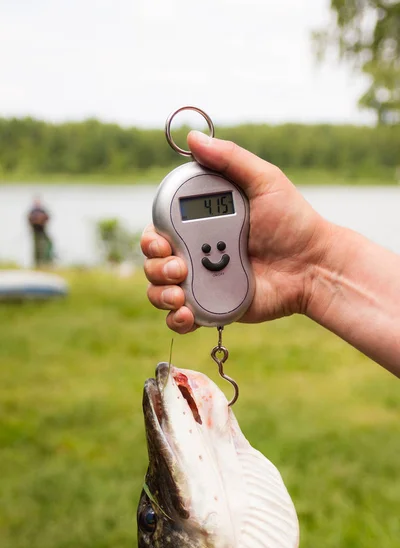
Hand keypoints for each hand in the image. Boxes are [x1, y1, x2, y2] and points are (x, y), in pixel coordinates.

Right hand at [141, 131, 331, 333]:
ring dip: (160, 294)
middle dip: (155, 267)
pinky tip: (185, 315)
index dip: (151, 238)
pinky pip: (179, 319)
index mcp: (201, 224)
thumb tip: (193, 137)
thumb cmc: (293, 222)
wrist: (314, 266)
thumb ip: (230, 159)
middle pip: (153, 262)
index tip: (161, 242)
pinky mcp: (211, 307)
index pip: (159, 230)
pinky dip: (174, 320)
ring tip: (180, 293)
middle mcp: (197, 253)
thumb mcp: (265, 181)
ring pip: (159, 291)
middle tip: (178, 268)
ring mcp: (203, 282)